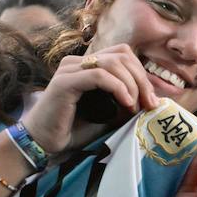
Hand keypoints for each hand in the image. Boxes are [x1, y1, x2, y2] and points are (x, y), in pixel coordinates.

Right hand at [21, 44, 158, 154]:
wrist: (44, 143)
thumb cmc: (74, 130)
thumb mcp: (108, 114)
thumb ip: (125, 102)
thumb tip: (151, 99)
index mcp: (88, 64)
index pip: (123, 54)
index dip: (142, 74)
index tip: (151, 100)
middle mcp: (78, 62)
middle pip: (122, 55)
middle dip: (142, 80)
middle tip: (149, 104)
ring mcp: (70, 69)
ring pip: (113, 63)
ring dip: (131, 85)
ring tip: (134, 107)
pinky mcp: (64, 82)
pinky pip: (99, 75)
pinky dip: (118, 88)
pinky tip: (125, 103)